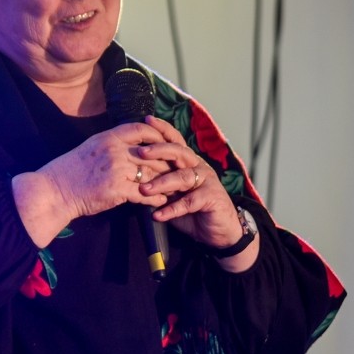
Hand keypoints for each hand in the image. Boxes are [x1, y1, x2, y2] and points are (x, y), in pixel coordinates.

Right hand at [13, 121, 170, 245]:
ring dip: (165, 182)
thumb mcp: (90, 148)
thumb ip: (111, 144)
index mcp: (108, 137)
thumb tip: (130, 145)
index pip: (142, 129)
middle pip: (152, 153)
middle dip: (167, 163)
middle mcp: (114, 150)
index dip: (159, 135)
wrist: (54, 191)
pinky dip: (155, 198)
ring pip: (151, 173)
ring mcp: (116, 169)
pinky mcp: (117, 189)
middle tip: (179, 170)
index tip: (167, 144)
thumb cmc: (69, 172)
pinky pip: (144, 193)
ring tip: (174, 187)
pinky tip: (161, 202)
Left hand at [136, 115, 246, 251]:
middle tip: (140, 153)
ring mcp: (207, 181)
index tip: (146, 121)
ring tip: (144, 190)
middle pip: (179, 152)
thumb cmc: (194, 212)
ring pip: (182, 177)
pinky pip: (189, 201)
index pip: (175, 141)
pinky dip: (172, 209)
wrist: (220, 232)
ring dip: (162, 183)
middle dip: (159, 150)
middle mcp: (198, 167)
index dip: (163, 130)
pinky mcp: (212, 198)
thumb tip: (133, 179)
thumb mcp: (173, 196)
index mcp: (189, 162)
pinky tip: (158, 215)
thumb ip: (159, 186)